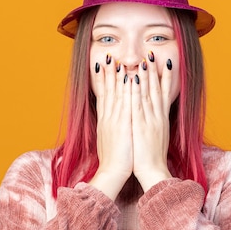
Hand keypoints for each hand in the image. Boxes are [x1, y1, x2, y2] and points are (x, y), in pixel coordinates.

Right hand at [88, 54, 132, 199]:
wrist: (112, 173)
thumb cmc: (113, 159)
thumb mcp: (109, 140)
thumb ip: (110, 128)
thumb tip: (110, 121)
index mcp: (104, 121)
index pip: (102, 96)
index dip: (101, 80)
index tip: (101, 66)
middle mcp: (107, 118)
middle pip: (106, 91)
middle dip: (106, 73)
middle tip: (106, 57)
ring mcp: (114, 120)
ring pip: (115, 94)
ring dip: (116, 76)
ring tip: (117, 60)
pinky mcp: (123, 125)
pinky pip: (125, 103)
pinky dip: (126, 89)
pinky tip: (129, 78)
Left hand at [131, 53, 173, 191]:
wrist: (152, 171)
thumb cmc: (152, 156)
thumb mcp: (157, 136)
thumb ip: (155, 123)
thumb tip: (154, 115)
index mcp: (161, 118)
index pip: (165, 93)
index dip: (166, 76)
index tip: (165, 62)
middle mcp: (157, 116)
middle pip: (157, 88)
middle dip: (155, 70)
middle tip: (153, 53)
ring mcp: (149, 120)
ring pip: (148, 93)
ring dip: (146, 75)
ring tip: (144, 59)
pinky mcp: (139, 125)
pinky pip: (137, 104)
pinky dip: (136, 91)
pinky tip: (134, 79)